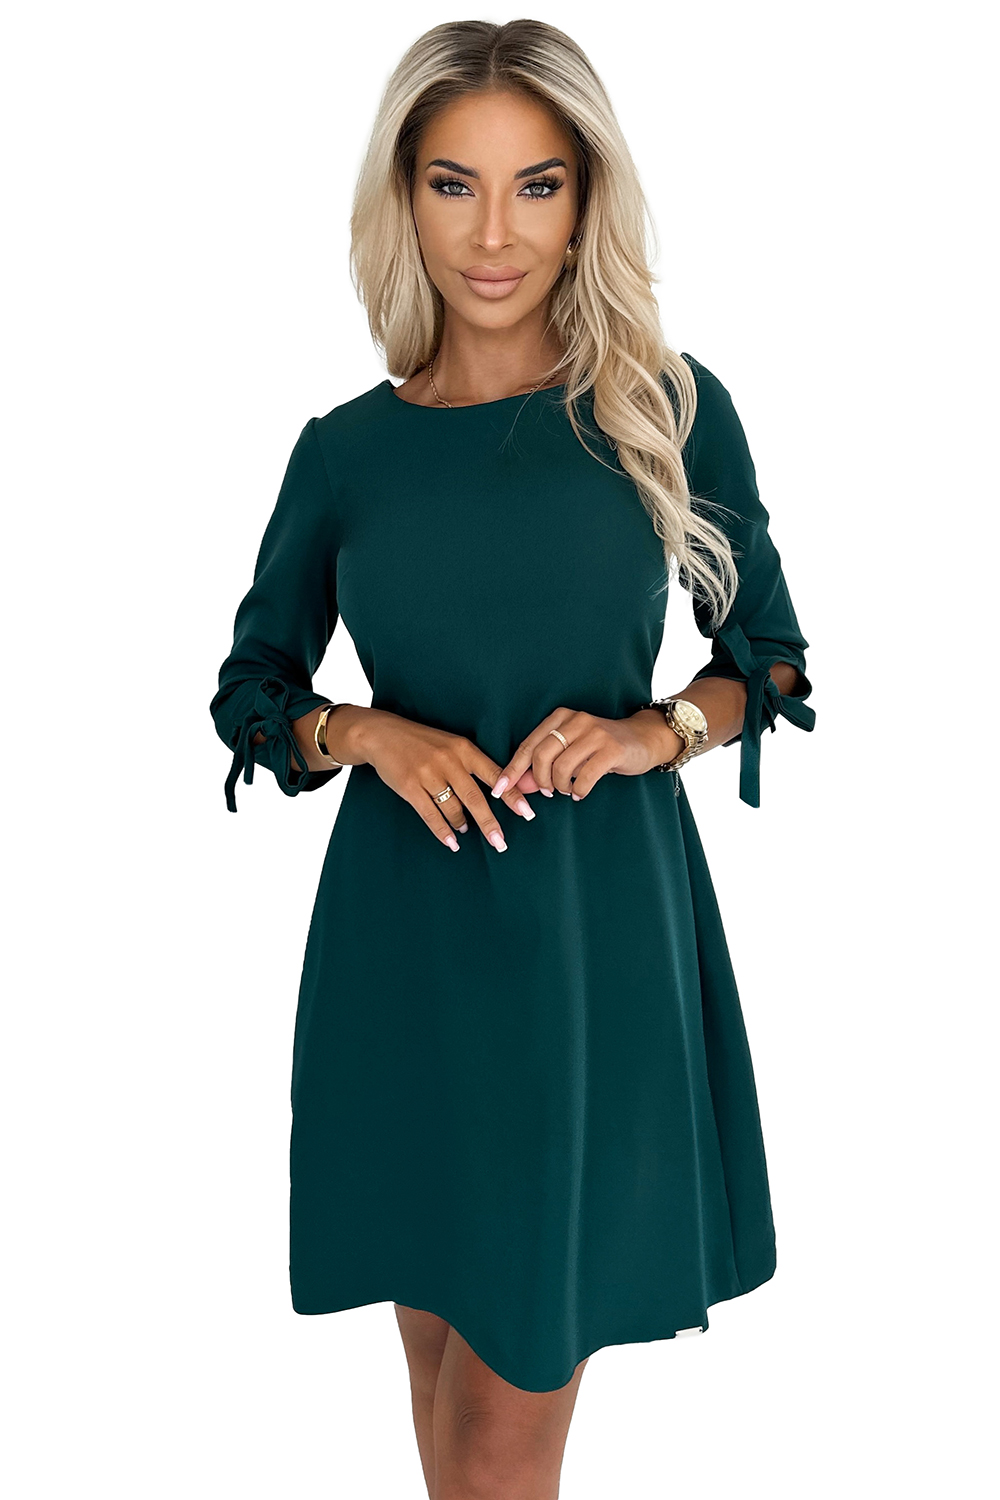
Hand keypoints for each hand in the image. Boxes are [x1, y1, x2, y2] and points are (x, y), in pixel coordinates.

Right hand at [355, 708, 537, 853]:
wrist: (383, 734)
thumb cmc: (422, 742)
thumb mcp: (451, 744)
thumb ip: (472, 764)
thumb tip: (498, 791)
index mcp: (464, 749)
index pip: (495, 774)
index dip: (512, 795)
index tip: (527, 812)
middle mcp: (449, 761)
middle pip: (475, 798)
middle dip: (490, 823)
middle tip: (500, 842)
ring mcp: (428, 774)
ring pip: (453, 808)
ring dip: (462, 824)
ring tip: (466, 831)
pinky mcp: (410, 787)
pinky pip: (430, 815)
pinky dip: (442, 831)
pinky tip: (452, 842)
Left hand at [491, 707, 684, 801]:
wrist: (643, 739)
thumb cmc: (601, 748)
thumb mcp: (570, 752)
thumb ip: (544, 766)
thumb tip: (518, 785)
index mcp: (560, 717)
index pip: (528, 745)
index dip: (512, 770)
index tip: (500, 790)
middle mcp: (576, 721)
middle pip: (541, 756)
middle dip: (539, 780)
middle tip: (548, 792)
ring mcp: (594, 733)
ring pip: (561, 768)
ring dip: (561, 787)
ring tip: (568, 790)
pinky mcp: (611, 749)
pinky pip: (585, 777)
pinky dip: (579, 790)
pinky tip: (581, 793)